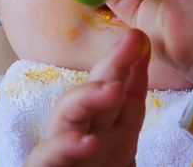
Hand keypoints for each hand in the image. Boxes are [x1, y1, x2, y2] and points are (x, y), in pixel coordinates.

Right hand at [25, 29, 149, 166]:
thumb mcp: (121, 141)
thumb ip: (131, 104)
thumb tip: (145, 56)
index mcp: (106, 128)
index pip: (120, 91)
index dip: (131, 64)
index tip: (142, 38)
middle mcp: (82, 132)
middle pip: (95, 93)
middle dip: (111, 66)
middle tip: (130, 43)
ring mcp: (60, 151)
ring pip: (68, 117)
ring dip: (88, 99)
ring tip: (112, 90)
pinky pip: (48, 156)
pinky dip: (66, 147)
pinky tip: (87, 141)